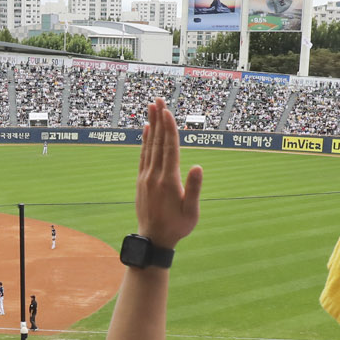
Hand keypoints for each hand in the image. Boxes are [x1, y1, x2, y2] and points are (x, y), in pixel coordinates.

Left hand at [136, 99, 203, 248]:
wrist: (153, 240)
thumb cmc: (177, 227)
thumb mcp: (191, 212)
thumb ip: (194, 189)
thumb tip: (198, 167)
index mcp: (168, 181)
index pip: (170, 148)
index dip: (169, 128)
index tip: (167, 111)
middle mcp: (154, 175)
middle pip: (158, 142)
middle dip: (159, 119)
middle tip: (158, 99)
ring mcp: (146, 177)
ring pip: (149, 146)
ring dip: (151, 125)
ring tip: (151, 107)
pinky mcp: (141, 180)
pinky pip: (143, 155)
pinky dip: (145, 141)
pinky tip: (146, 130)